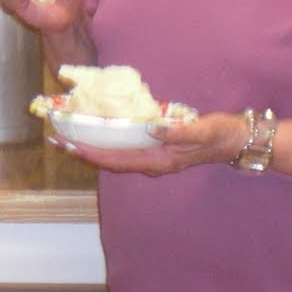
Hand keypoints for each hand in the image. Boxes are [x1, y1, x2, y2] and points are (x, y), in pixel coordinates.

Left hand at [49, 110, 247, 175]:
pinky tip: (96, 130)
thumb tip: (153, 128)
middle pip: (110, 160)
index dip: (93, 154)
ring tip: (67, 136)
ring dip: (91, 146)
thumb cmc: (219, 134)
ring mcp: (152, 157)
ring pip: (114, 155)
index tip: (70, 146)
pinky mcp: (155, 147)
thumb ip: (180, 132)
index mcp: (159, 161)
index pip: (118, 161)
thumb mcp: (203, 131)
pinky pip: (124, 147)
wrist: (235, 140)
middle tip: (56, 139)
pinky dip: (106, 140)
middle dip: (83, 151)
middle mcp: (151, 162)